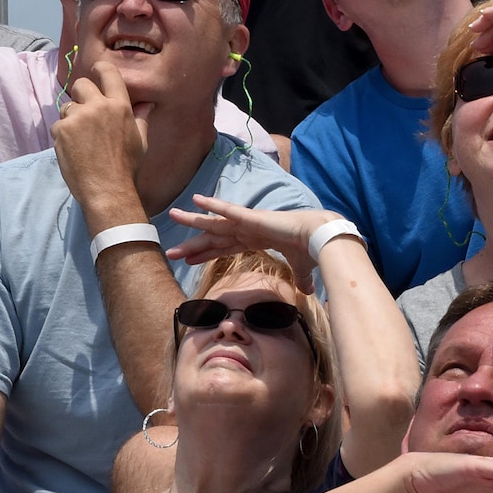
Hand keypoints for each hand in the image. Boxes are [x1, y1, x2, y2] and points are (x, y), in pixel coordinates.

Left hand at [51, 63, 147, 226]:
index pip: (108, 73)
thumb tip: (147, 104)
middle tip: (85, 112)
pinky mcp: (61, 130)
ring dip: (72, 118)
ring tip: (81, 139)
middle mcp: (98, 106)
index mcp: (120, 106)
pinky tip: (73, 149)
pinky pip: (58, 125)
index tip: (97, 71)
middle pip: (81, 85)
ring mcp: (77, 117)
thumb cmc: (127, 167)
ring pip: (68, 107)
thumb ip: (140, 118)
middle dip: (81, 95)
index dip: (100, 69)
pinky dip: (63, 135)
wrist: (107, 189)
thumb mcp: (140, 141)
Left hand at [167, 197, 333, 288]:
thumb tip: (309, 292)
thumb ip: (300, 279)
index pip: (225, 248)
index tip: (190, 261)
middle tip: (171, 252)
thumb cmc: (312, 250)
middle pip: (214, 238)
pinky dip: (212, 206)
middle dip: (193, 246)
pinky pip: (228, 211)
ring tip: (173, 215)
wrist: (321, 238)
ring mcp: (249, 222)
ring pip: (214, 224)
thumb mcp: (301, 269)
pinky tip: (196, 200)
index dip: (207, 254)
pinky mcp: (252, 217)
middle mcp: (249, 229)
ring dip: (193, 221)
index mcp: (257, 239)